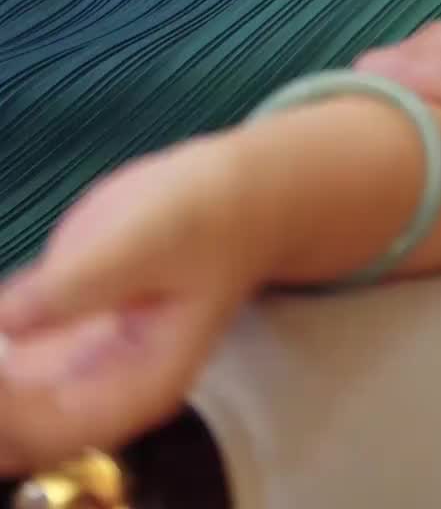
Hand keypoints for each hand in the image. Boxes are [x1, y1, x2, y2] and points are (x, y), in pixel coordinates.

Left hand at [0, 139, 253, 475]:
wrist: (231, 191)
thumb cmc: (204, 215)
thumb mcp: (148, 240)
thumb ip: (76, 286)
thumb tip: (3, 323)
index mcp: (137, 388)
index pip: (48, 430)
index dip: (3, 408)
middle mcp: (100, 392)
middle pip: (18, 437)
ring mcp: (74, 363)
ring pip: (7, 407)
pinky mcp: (56, 329)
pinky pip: (4, 361)